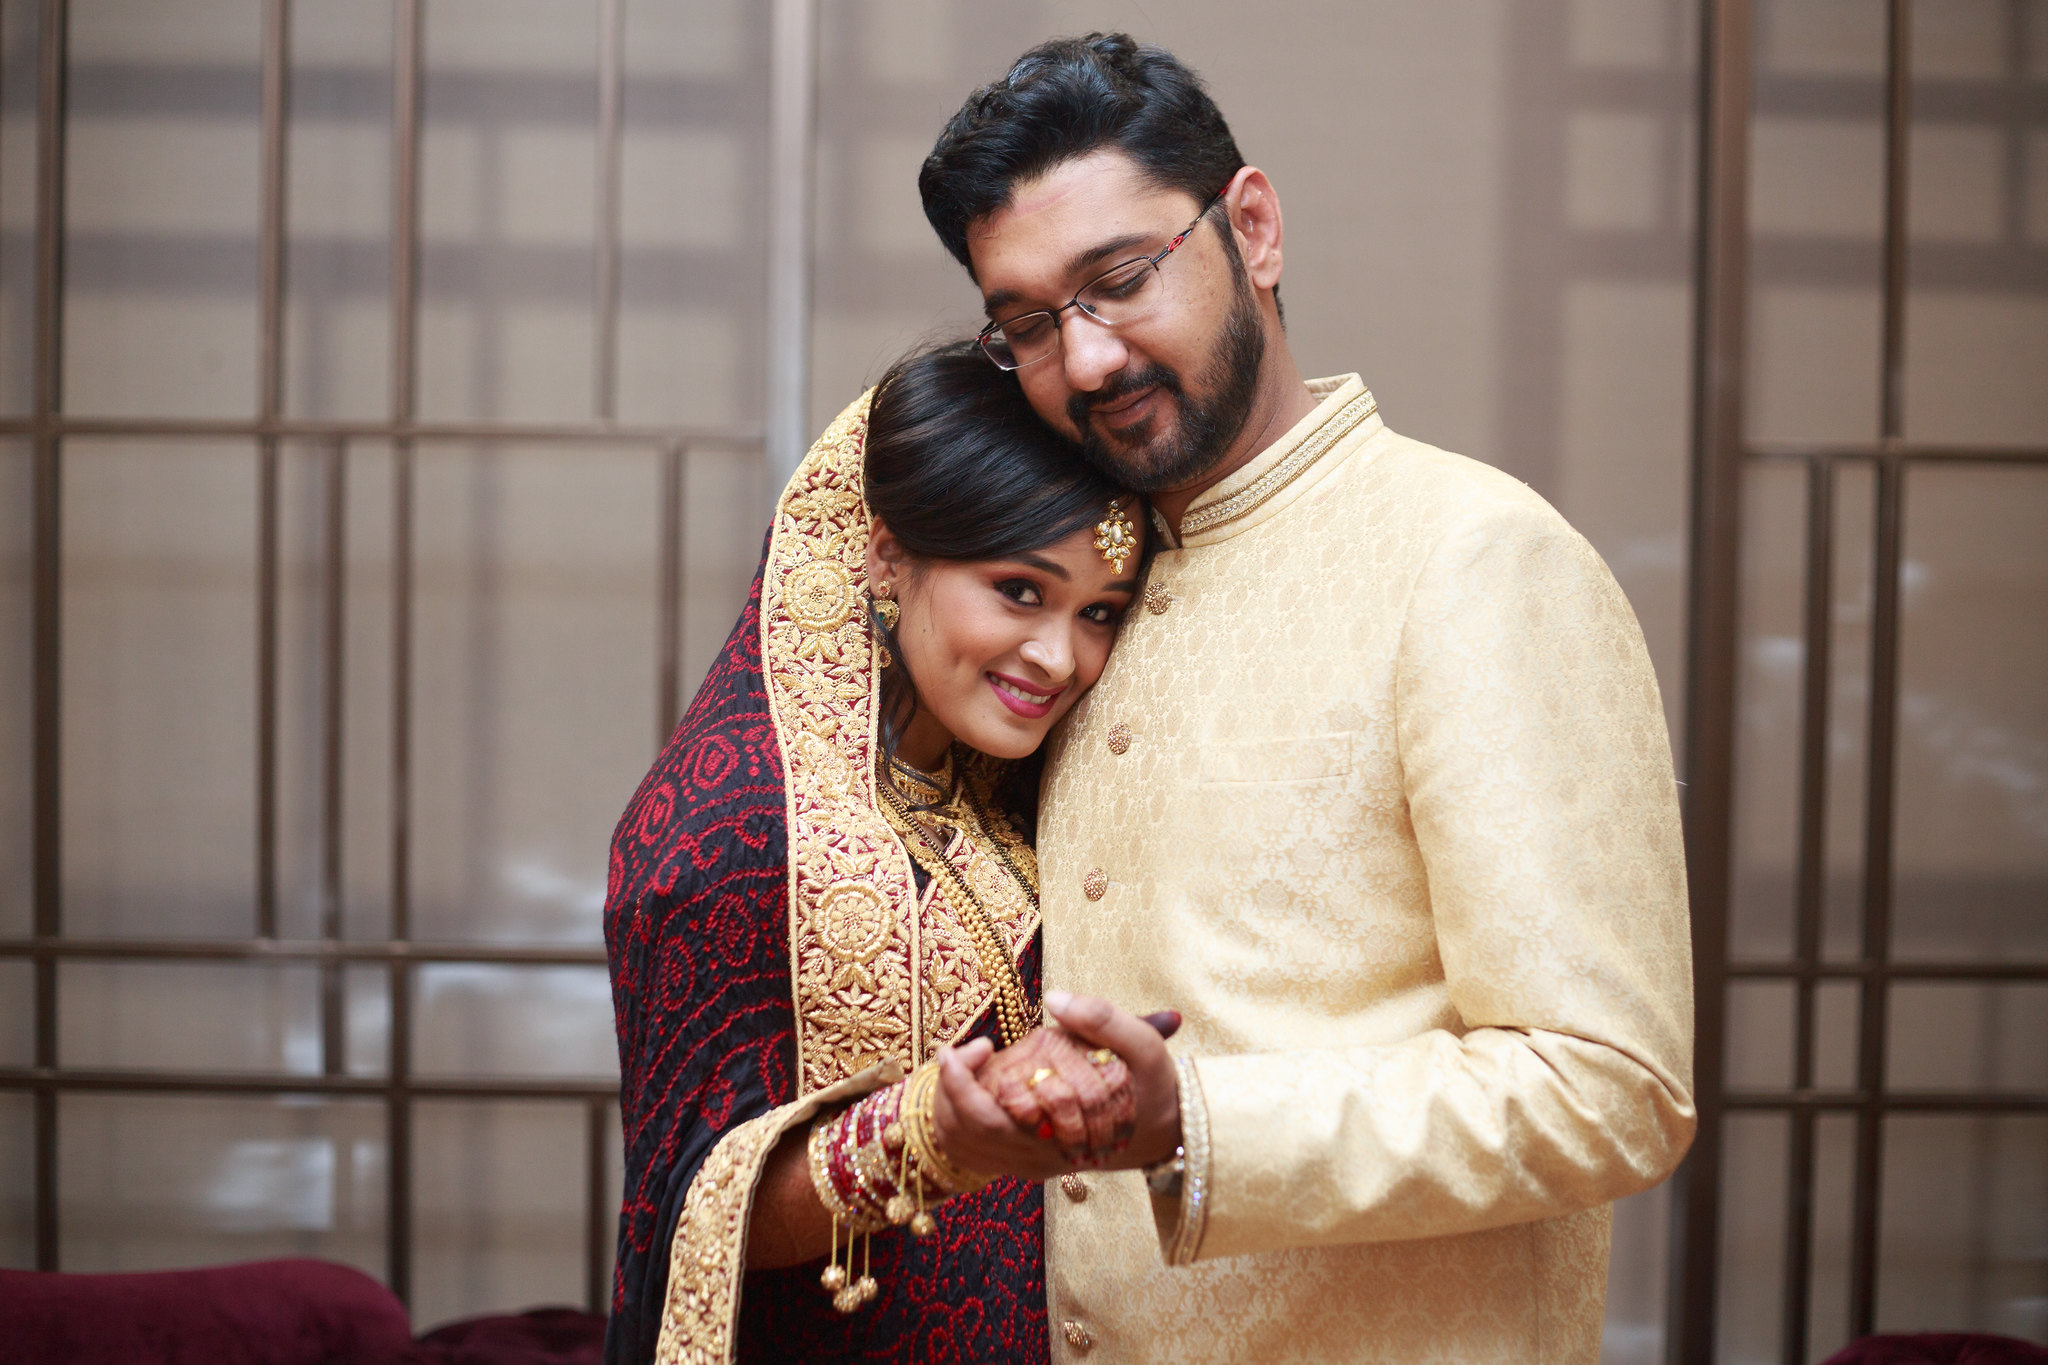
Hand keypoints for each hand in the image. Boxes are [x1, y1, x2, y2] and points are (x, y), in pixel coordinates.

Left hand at [932, 999, 1184, 1180]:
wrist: (1167, 1131)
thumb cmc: (1153, 1086)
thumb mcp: (1143, 1045)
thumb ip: (1102, 1018)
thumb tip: (1055, 999)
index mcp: (1058, 1132)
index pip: (986, 1120)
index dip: (962, 1081)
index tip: (971, 1041)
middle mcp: (1039, 1156)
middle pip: (967, 1136)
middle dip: (949, 1090)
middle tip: (953, 1051)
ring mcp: (1032, 1164)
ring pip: (966, 1147)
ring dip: (951, 1105)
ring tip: (964, 1063)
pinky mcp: (1029, 1163)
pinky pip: (978, 1152)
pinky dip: (962, 1120)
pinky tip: (977, 1085)